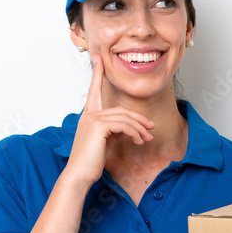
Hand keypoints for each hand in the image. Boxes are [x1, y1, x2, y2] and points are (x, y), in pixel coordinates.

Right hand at [63, 54, 154, 187]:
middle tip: (151, 128)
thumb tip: (128, 129)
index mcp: (88, 115)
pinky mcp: (98, 126)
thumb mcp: (104, 141)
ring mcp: (93, 119)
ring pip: (124, 118)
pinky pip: (123, 125)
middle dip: (138, 119)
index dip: (97, 73)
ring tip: (147, 139)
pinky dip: (135, 133)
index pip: (94, 90)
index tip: (99, 58)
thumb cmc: (90, 161)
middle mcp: (89, 114)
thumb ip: (113, 130)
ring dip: (140, 129)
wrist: (79, 174)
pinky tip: (139, 141)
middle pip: (121, 110)